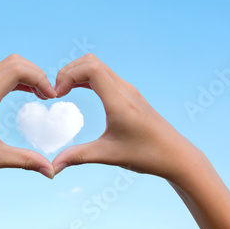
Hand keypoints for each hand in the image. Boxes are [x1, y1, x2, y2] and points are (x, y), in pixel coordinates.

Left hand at [0, 54, 56, 186]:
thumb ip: (25, 161)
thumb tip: (52, 171)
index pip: (17, 69)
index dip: (40, 78)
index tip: (51, 98)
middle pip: (14, 62)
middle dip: (37, 74)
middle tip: (48, 96)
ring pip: (6, 65)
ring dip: (26, 74)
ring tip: (40, 95)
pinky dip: (15, 78)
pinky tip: (24, 93)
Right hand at [52, 54, 198, 180]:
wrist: (175, 155)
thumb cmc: (146, 155)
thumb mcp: (108, 155)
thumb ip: (78, 157)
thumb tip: (54, 167)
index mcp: (119, 101)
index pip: (91, 68)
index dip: (69, 75)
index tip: (58, 95)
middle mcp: (124, 90)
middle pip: (91, 61)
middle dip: (69, 71)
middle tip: (57, 92)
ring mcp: (128, 90)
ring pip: (98, 66)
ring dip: (77, 73)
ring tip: (63, 92)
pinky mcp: (129, 95)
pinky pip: (104, 76)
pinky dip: (87, 78)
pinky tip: (78, 92)